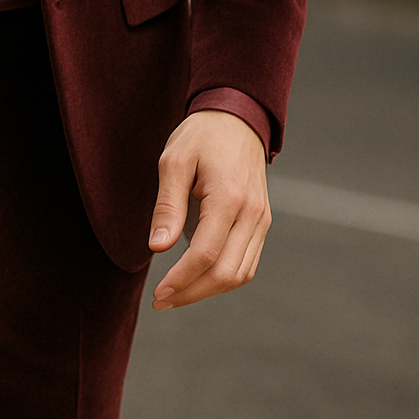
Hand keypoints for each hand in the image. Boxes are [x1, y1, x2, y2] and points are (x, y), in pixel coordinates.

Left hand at [148, 109, 269, 309]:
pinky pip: (247, 262)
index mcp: (229, 198)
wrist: (236, 117)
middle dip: (192, 293)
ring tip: (176, 294)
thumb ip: (167, 205)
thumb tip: (157, 248)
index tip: (157, 293)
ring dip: (208, 291)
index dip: (181, 280)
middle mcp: (252, 214)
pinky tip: (198, 278)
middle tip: (160, 300)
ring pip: (240, 274)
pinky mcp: (261, 222)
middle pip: (226, 273)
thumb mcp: (174, 160)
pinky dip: (223, 278)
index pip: (206, 254)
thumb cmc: (201, 136)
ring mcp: (261, 220)